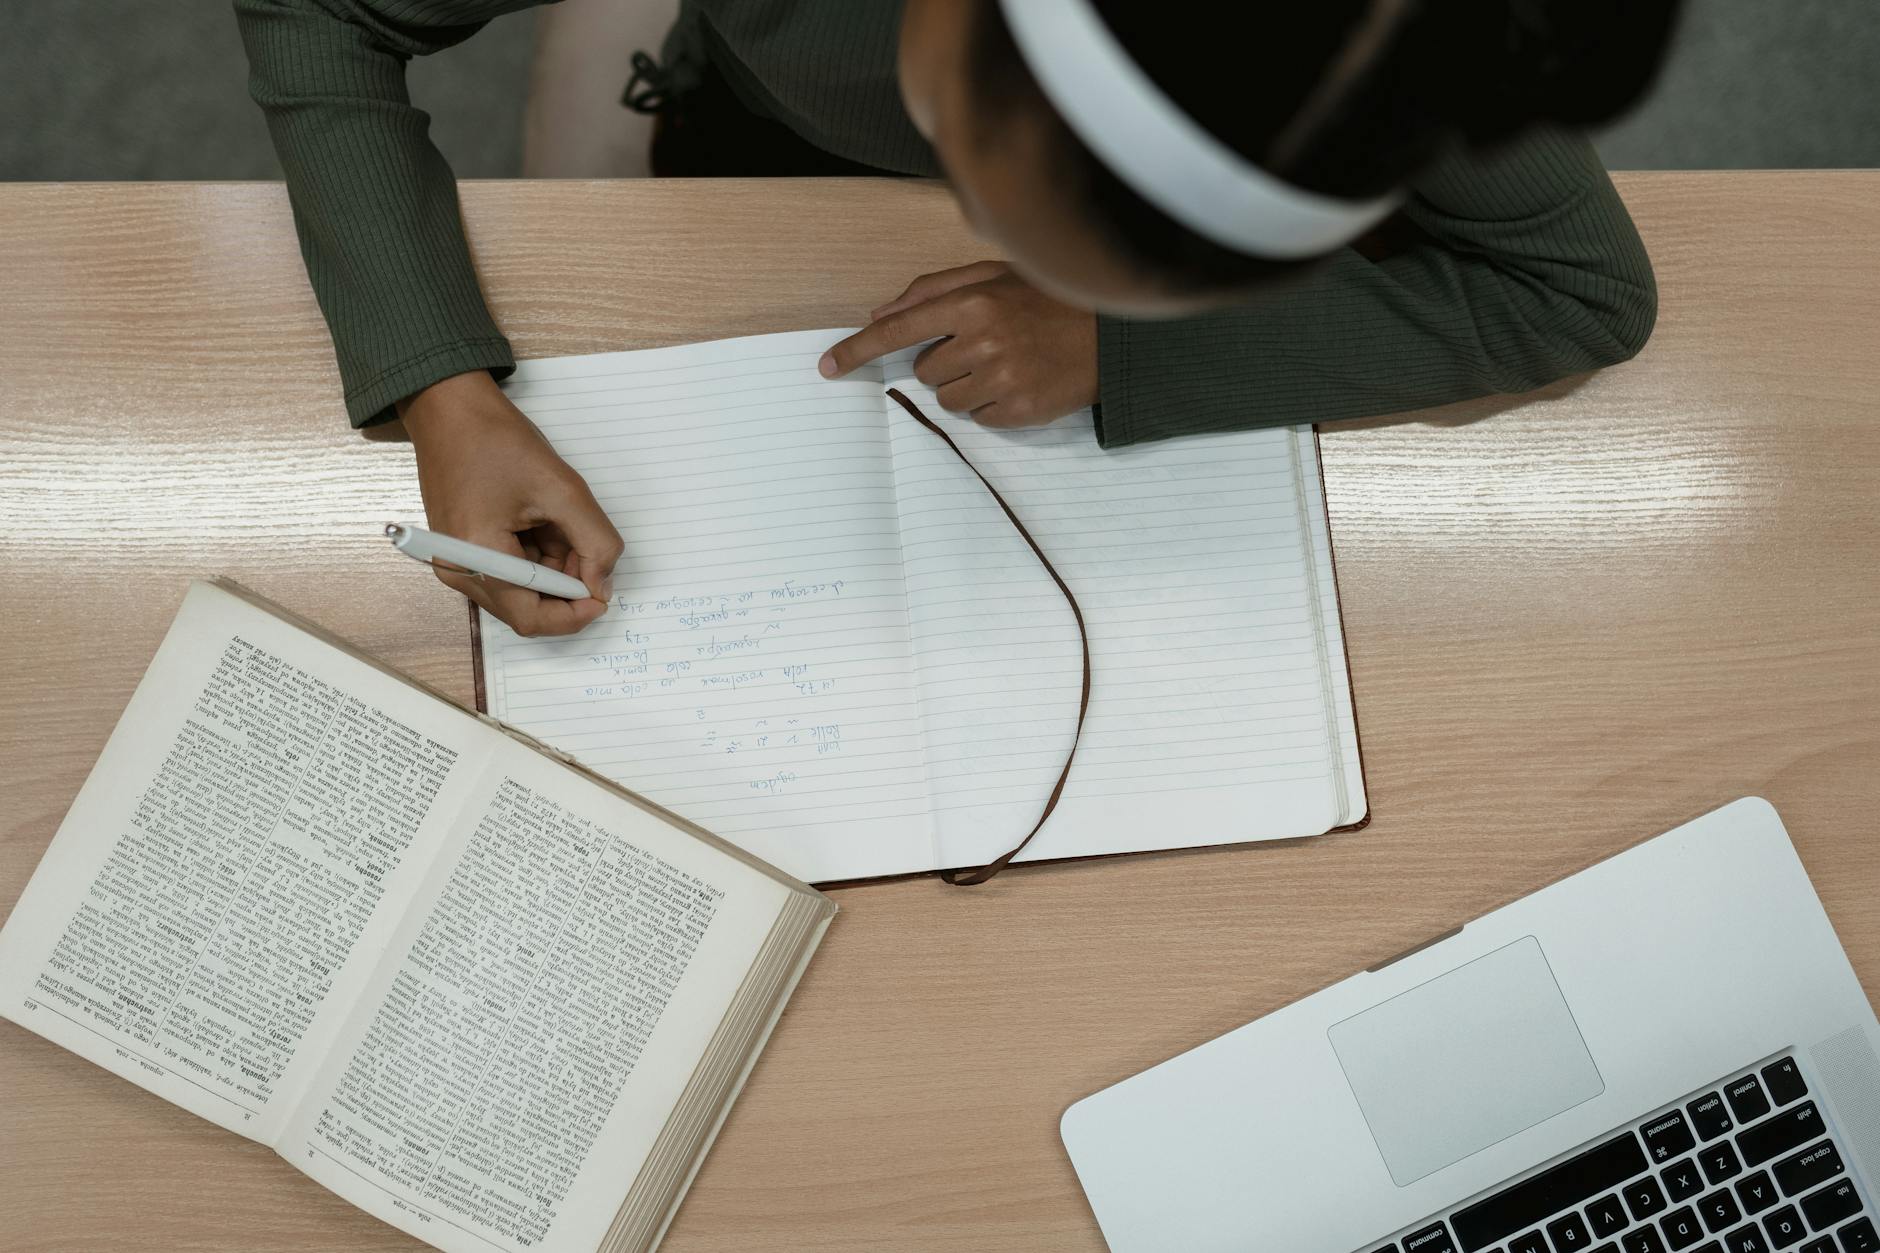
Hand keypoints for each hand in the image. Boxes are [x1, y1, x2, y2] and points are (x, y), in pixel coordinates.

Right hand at [399, 370, 622, 636]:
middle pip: (525, 608)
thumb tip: (603, 584)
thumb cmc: (497, 440)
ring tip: (564, 525)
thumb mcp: (563, 489)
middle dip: (565, 587)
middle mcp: (457, 570)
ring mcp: (455, 561)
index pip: (531, 618)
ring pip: (519, 591)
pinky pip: (506, 571)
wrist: (449, 407)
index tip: (603, 592)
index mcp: (476, 558)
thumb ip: (594, 541)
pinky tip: (545, 524)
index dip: (574, 614)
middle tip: (589, 550)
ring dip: (553, 570)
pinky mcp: (460, 549)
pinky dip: (535, 558)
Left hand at [819, 261, 1097, 427]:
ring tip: (1004, 365)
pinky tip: (1018, 383)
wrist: (1110, 335)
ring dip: (965, 386)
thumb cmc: (1048, 300)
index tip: (827, 366)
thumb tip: (881, 312)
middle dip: (944, 362)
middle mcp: (983, 341)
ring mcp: (1002, 378)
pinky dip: (991, 405)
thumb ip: (934, 289)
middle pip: (925, 371)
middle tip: (984, 348)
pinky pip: (977, 419)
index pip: (898, 330)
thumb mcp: (995, 275)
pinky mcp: (1019, 410)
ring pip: (947, 399)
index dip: (858, 350)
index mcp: (973, 302)